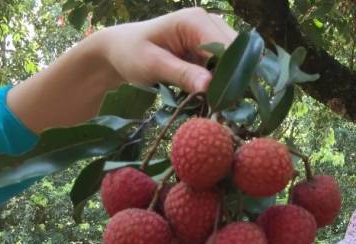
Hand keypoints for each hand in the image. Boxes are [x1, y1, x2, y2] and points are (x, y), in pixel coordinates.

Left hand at [8, 8, 236, 132]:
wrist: (119, 51)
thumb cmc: (131, 54)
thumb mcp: (153, 65)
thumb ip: (181, 74)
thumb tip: (209, 86)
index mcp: (195, 20)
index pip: (227, 48)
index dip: (231, 75)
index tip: (226, 103)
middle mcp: (209, 23)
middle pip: (237, 55)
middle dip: (234, 82)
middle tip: (225, 110)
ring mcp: (212, 37)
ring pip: (235, 63)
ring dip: (229, 85)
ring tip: (220, 108)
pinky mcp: (211, 51)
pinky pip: (225, 69)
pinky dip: (222, 85)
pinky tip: (215, 100)